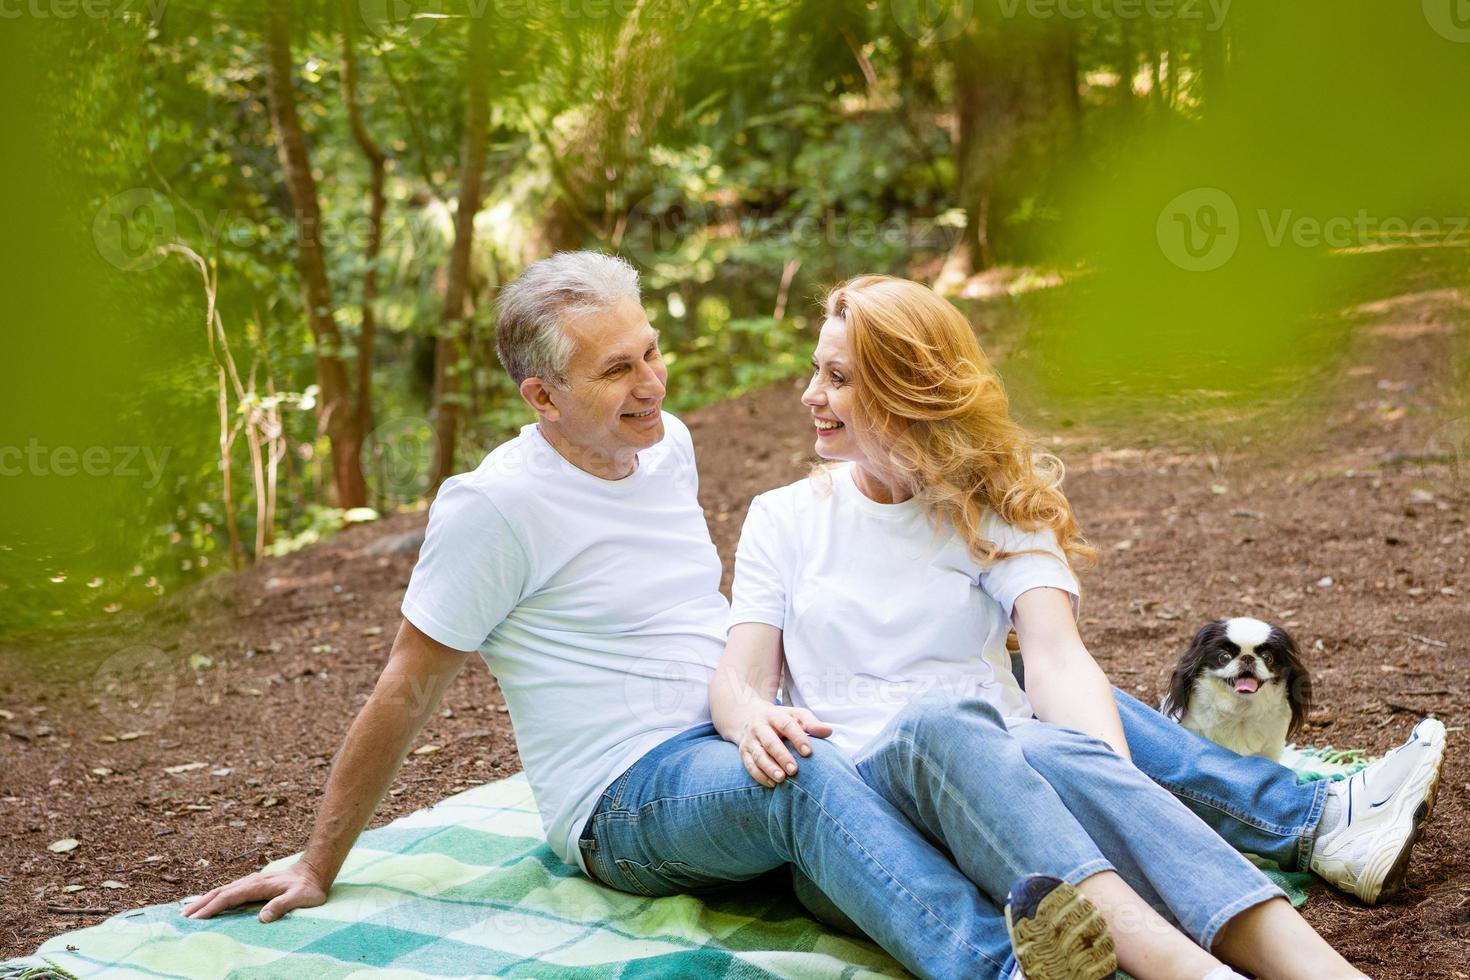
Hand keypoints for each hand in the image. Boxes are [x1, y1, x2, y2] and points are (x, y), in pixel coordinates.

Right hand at [180, 863, 328, 922]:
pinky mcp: (253, 885)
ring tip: (187, 911)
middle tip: (182, 917)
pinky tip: (208, 904)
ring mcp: (251, 882)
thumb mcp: (300, 898)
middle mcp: (251, 881)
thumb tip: (262, 917)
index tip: (197, 918)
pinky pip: (229, 891)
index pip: (230, 897)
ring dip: (204, 900)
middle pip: (220, 892)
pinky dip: (214, 897)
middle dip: (201, 904)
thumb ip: (282, 906)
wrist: (314, 871)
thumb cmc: (308, 887)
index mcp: (258, 885)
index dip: (213, 907)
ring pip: (222, 890)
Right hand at [737, 705, 832, 787]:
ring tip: (781, 779)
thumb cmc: (779, 719)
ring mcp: (750, 740)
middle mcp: (759, 727)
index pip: (786, 725)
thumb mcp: (794, 715)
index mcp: (774, 715)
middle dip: (781, 756)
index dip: (797, 738)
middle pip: (769, 742)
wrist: (747, 715)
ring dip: (769, 768)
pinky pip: (749, 765)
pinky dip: (759, 776)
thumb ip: (811, 723)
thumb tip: (828, 731)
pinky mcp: (743, 752)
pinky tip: (772, 784)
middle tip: (794, 770)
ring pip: (757, 755)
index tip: (808, 752)